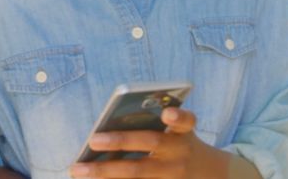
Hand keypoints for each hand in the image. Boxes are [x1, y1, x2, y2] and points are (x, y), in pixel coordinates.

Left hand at [69, 108, 241, 178]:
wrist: (209, 176)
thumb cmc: (179, 145)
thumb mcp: (178, 133)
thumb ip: (152, 124)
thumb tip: (109, 126)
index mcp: (184, 133)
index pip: (186, 121)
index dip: (177, 118)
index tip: (166, 113)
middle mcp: (179, 153)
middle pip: (150, 144)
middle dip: (120, 141)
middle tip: (92, 140)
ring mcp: (172, 176)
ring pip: (137, 173)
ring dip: (105, 172)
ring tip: (78, 169)